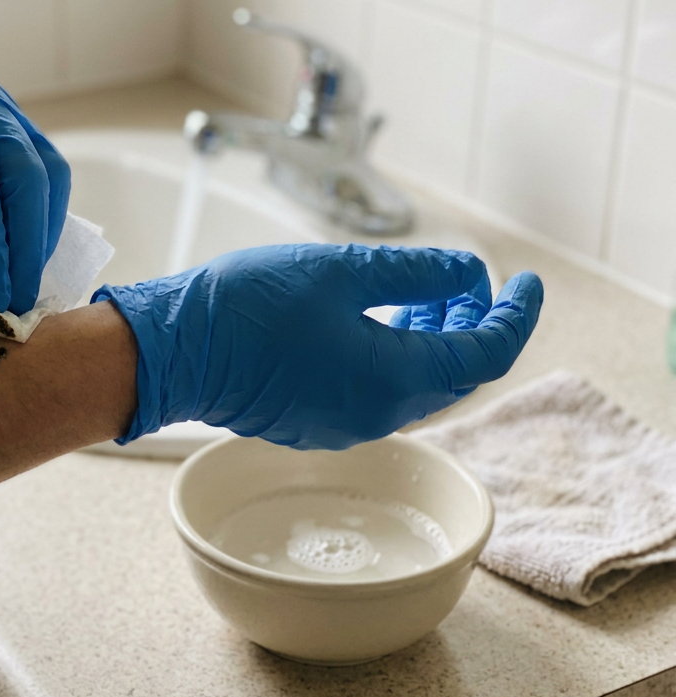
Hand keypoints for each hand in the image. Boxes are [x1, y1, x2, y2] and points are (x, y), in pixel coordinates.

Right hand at [94, 244, 542, 449]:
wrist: (174, 351)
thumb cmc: (247, 308)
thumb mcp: (342, 272)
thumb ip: (418, 275)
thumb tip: (465, 273)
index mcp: (393, 380)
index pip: (486, 352)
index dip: (515, 314)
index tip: (523, 281)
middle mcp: (376, 415)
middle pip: (454, 373)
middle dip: (472, 324)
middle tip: (465, 281)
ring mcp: (343, 425)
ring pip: (415, 384)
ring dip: (432, 341)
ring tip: (421, 297)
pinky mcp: (313, 422)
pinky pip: (378, 393)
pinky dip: (395, 357)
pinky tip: (376, 323)